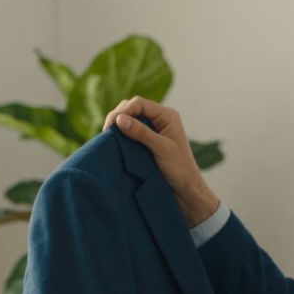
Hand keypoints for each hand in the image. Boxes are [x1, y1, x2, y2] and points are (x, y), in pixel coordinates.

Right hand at [102, 98, 219, 226]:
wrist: (186, 190)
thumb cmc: (179, 169)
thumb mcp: (160, 149)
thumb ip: (141, 132)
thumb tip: (119, 119)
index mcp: (167, 116)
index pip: (139, 103)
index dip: (123, 111)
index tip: (112, 126)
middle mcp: (160, 119)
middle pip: (133, 108)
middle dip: (118, 116)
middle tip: (107, 132)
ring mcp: (154, 130)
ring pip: (130, 120)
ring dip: (119, 126)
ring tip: (109, 137)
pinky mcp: (148, 141)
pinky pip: (132, 132)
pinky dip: (122, 135)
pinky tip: (115, 142)